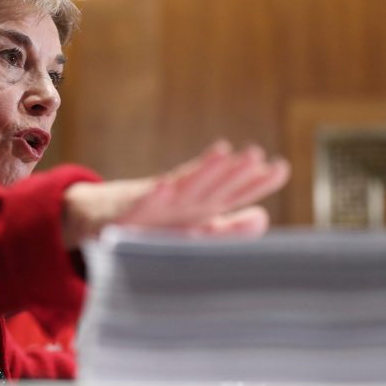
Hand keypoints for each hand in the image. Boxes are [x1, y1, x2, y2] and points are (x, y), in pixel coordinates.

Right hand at [62, 141, 289, 247]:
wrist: (104, 219)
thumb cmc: (155, 224)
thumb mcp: (195, 230)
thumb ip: (228, 229)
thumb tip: (262, 217)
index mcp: (201, 206)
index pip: (234, 193)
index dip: (256, 182)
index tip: (281, 168)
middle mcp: (182, 200)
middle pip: (212, 184)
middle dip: (232, 171)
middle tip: (255, 155)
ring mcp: (157, 203)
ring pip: (181, 187)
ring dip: (201, 172)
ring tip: (222, 155)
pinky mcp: (129, 212)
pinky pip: (141, 204)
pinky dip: (151, 197)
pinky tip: (163, 187)